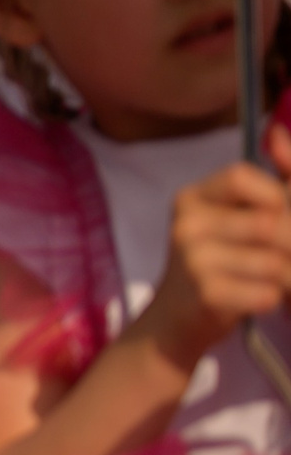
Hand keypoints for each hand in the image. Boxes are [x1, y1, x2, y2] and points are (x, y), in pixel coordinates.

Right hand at [135, 128, 290, 366]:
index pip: (244, 176)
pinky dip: (270, 299)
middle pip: (270, 222)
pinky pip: (268, 291)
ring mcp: (192, 259)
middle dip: (287, 246)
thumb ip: (273, 178)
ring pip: (275, 260)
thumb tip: (278, 131)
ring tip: (261, 282)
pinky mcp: (205, 293)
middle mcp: (185, 223)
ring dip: (282, 277)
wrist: (175, 323)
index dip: (273, 197)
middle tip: (274, 259)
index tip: (272, 217)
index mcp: (192, 198)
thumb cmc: (217, 266)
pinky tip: (251, 300)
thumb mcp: (237, 218)